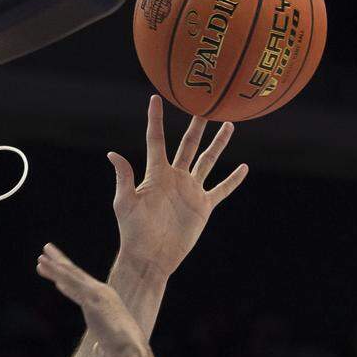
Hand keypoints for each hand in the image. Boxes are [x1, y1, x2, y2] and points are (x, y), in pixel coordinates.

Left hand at [37, 244, 150, 356]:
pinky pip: (69, 279)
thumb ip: (101, 346)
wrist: (130, 350)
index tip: (57, 280)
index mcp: (106, 305)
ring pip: (70, 274)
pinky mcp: (90, 296)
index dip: (67, 284)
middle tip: (46, 255)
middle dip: (61, 265)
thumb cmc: (122, 354)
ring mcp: (97, 293)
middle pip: (76, 276)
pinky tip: (43, 264)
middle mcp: (102, 294)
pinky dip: (55, 270)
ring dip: (54, 264)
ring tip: (40, 257)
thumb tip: (97, 350)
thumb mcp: (108, 348)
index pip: (82, 291)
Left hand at [109, 95, 247, 279]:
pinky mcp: (203, 207)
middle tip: (205, 103)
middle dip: (197, 125)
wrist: (150, 257)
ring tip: (228, 124)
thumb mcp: (125, 204)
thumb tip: (112, 154)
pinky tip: (244, 168)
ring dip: (218, 143)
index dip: (155, 120)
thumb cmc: (133, 232)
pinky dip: (233, 179)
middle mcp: (175, 178)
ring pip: (207, 160)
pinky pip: (221, 189)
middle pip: (188, 144)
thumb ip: (123, 178)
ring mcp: (190, 191)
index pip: (156, 141)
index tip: (155, 98)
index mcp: (156, 174)